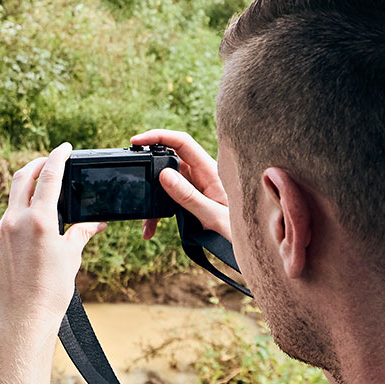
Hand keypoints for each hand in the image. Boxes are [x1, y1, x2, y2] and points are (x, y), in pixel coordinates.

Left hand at [0, 144, 103, 339]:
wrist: (25, 317)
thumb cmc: (51, 291)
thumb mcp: (71, 257)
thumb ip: (81, 232)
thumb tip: (98, 222)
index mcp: (38, 220)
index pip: (49, 177)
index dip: (58, 157)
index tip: (65, 147)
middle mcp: (15, 220)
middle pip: (23, 177)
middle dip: (38, 164)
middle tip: (50, 160)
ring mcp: (2, 230)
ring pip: (13, 195)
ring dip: (27, 183)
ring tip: (42, 184)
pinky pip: (9, 214)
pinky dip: (21, 205)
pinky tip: (34, 213)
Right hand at [130, 129, 230, 243]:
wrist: (250, 247)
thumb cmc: (238, 231)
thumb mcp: (212, 216)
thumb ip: (189, 197)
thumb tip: (164, 175)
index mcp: (211, 171)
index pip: (182, 142)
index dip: (159, 136)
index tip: (137, 141)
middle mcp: (202, 174)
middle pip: (169, 160)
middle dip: (150, 172)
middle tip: (135, 183)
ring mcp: (197, 186)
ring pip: (166, 182)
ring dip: (153, 199)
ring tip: (146, 222)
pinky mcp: (192, 199)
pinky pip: (169, 199)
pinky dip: (157, 213)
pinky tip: (151, 229)